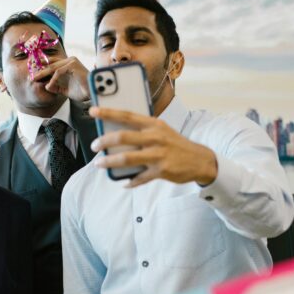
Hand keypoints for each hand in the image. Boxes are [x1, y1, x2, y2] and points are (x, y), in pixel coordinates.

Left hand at [32, 56, 89, 102]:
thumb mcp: (65, 90)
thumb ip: (56, 87)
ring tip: (35, 79)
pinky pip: (59, 71)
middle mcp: (69, 60)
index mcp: (68, 64)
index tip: (33, 73)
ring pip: (53, 67)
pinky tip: (49, 85)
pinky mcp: (73, 65)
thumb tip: (46, 86)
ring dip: (43, 73)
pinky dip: (53, 79)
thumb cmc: (82, 91)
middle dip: (39, 70)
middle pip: (50, 64)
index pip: (52, 63)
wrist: (93, 93)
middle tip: (30, 76)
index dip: (42, 67)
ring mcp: (71, 61)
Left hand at [89, 106, 217, 187]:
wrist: (200, 160)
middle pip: (123, 137)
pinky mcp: (162, 171)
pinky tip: (124, 183)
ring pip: (127, 158)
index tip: (93, 111)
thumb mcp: (162, 131)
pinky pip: (140, 178)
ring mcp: (158, 154)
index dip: (109, 112)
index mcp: (154, 124)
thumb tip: (116, 136)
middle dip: (104, 141)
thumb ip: (142, 131)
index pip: (128, 115)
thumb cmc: (175, 144)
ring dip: (110, 162)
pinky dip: (130, 181)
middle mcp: (156, 137)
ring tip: (100, 164)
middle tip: (94, 145)